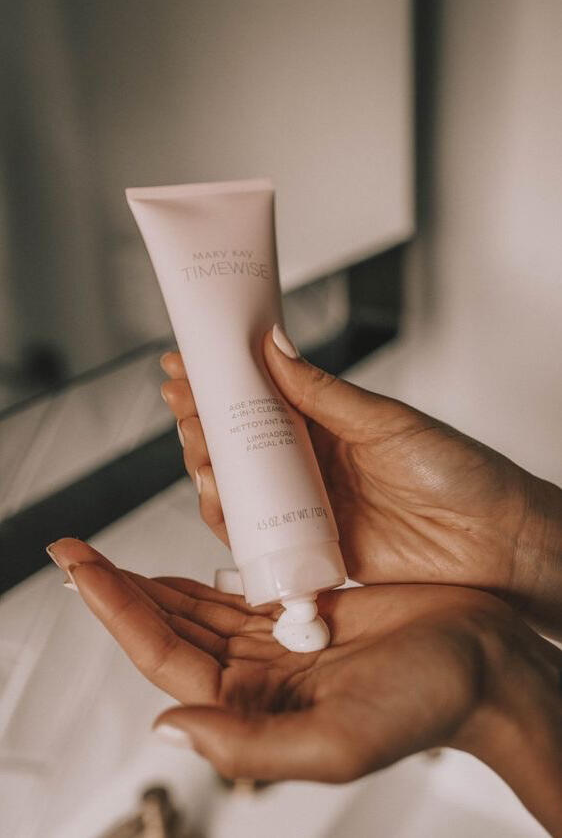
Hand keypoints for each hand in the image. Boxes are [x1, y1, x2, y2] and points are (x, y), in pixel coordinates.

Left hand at [48, 538, 561, 834]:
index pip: (164, 655)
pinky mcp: (300, 610)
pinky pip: (235, 589)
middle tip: (73, 550)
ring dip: (148, 580)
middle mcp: (255, 677)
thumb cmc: (426, 703)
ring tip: (105, 551)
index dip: (116, 612)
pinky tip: (178, 556)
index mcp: (255, 708)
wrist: (482, 662)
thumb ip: (250, 744)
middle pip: (166, 629)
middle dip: (116, 590)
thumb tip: (169, 727)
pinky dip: (201, 570)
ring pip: (192, 608)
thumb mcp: (338, 741)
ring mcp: (274, 642)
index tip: (79, 568)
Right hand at [160, 329, 561, 637]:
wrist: (493, 543)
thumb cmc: (456, 472)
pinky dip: (231, 522)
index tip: (184, 364)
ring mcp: (309, 504)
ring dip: (210, 470)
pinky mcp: (312, 546)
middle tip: (184, 407)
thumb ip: (324, 393)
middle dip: (203, 422)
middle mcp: (312, 461)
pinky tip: (218, 503)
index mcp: (328, 422)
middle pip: (239, 442)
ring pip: (241, 487)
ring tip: (199, 453)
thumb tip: (274, 346)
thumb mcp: (386, 422)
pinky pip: (258, 536)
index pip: (261, 395)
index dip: (219, 380)